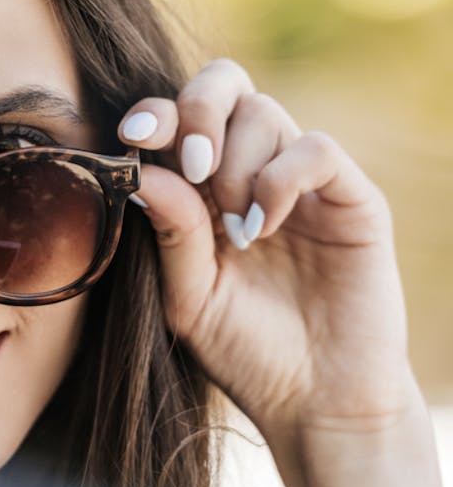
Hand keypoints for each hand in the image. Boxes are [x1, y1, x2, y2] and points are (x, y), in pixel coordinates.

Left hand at [117, 58, 417, 438]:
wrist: (314, 401)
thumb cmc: (244, 350)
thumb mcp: (188, 295)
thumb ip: (169, 231)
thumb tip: (139, 168)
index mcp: (202, 191)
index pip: (178, 120)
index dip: (155, 114)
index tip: (136, 136)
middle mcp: (249, 173)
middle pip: (224, 85)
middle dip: (198, 110)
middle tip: (193, 166)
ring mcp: (301, 182)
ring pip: (264, 113)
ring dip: (236, 164)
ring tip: (237, 230)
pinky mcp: (350, 198)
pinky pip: (315, 148)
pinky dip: (281, 177)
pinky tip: (265, 225)